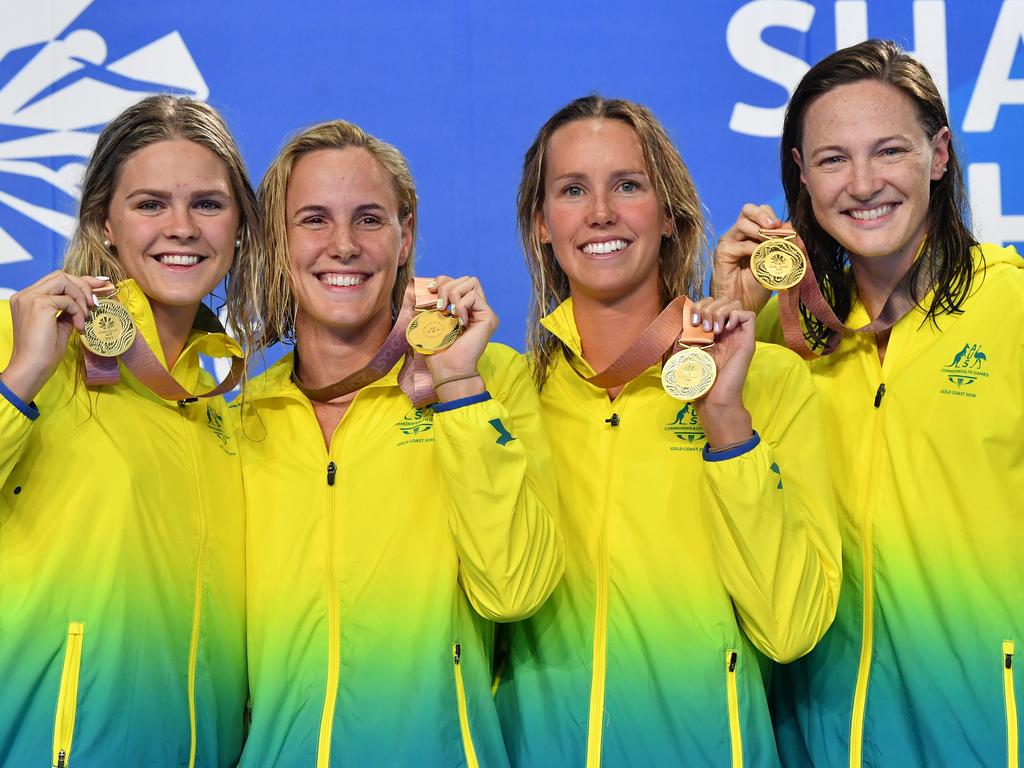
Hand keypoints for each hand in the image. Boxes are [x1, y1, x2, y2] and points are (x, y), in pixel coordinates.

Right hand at [1, 271, 111, 402]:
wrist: (32, 367)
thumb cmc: (44, 352)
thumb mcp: (60, 325)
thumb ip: (69, 310)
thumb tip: (87, 301)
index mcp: (27, 298)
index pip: (56, 280)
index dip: (80, 281)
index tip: (100, 285)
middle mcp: (26, 294)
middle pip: (61, 275)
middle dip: (84, 285)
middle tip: (97, 301)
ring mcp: (30, 298)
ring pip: (64, 281)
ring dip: (81, 298)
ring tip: (86, 317)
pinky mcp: (39, 304)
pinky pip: (68, 300)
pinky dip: (79, 311)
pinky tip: (79, 326)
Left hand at [423, 275, 497, 400]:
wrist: (448, 368)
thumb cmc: (438, 350)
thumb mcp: (430, 320)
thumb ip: (432, 302)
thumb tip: (427, 286)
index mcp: (464, 309)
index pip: (457, 281)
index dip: (444, 280)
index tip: (430, 291)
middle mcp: (476, 309)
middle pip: (465, 278)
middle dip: (447, 286)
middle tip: (440, 307)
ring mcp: (484, 312)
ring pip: (471, 282)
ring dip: (453, 294)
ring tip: (448, 313)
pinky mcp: (489, 317)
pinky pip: (473, 296)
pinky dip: (461, 306)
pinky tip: (459, 321)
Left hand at [689, 296, 755, 449]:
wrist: (714, 396)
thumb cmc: (700, 378)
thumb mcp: (686, 350)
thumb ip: (685, 332)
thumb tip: (681, 313)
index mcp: (713, 331)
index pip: (712, 303)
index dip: (701, 305)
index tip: (693, 321)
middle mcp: (727, 330)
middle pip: (724, 300)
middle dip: (710, 308)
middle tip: (703, 327)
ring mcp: (738, 334)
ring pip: (735, 304)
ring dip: (720, 312)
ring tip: (714, 330)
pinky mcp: (748, 340)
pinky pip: (748, 315)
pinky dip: (735, 315)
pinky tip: (725, 330)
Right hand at [713, 203, 788, 312]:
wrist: (742, 305)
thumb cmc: (757, 286)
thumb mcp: (775, 262)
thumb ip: (781, 246)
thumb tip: (793, 232)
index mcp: (750, 232)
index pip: (760, 211)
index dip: (771, 215)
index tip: (783, 228)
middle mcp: (738, 234)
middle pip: (748, 209)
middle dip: (764, 216)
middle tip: (775, 227)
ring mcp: (729, 242)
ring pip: (743, 224)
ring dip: (760, 232)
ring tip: (770, 245)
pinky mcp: (722, 253)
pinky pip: (739, 244)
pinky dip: (753, 248)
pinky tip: (760, 257)